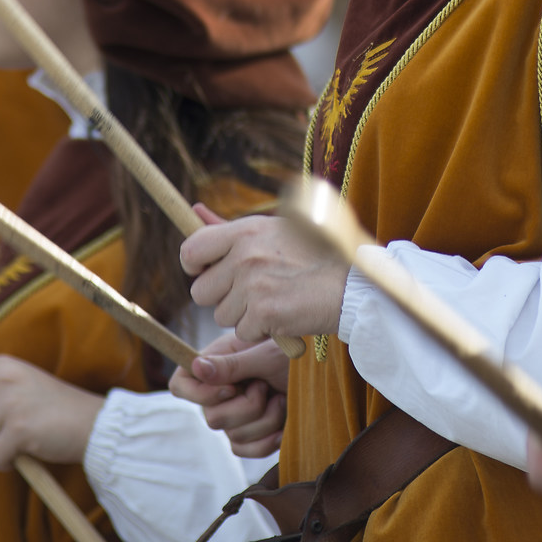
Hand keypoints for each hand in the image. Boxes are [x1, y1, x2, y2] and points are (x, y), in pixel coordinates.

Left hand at [0, 355, 104, 468]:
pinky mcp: (19, 428)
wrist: (92, 424)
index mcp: (2, 364)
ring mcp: (10, 402)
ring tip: (14, 444)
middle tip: (0, 435)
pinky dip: (4, 463)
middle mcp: (3, 378)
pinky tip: (22, 456)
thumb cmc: (54, 409)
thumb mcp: (21, 382)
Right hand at [170, 333, 289, 456]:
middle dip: (248, 407)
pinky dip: (268, 440)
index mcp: (217, 363)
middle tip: (267, 386)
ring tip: (281, 398)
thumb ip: (231, 364)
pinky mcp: (251, 436)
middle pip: (212, 417)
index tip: (231, 388)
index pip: (180, 385)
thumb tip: (196, 366)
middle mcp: (219, 392)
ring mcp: (234, 416)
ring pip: (234, 436)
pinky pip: (246, 451)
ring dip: (266, 419)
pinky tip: (284, 423)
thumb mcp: (265, 354)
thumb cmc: (294, 355)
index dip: (199, 394)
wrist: (324, 375)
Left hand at [180, 209, 345, 345]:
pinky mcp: (263, 313)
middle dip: (220, 297)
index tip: (205, 273)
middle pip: (200, 291)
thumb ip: (230, 228)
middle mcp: (245, 255)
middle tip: (249, 293)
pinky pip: (242, 331)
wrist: (351, 285)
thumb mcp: (274, 231)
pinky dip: (259, 330)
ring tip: (272, 301)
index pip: (191, 249)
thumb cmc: (314, 256)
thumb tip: (195, 210)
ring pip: (221, 315)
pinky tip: (281, 315)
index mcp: (246, 231)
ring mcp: (253, 285)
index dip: (193, 266)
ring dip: (242, 315)